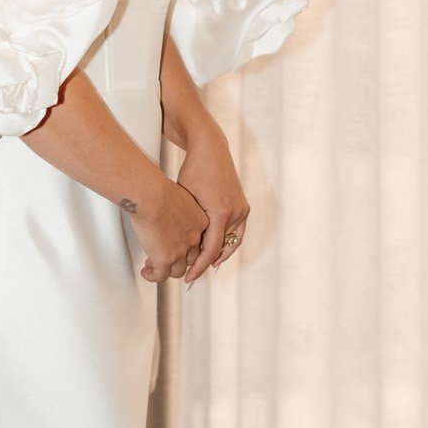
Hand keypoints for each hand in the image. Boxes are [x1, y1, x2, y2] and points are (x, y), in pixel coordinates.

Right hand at [128, 175, 208, 284]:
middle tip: (167, 257)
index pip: (199, 241)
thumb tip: (169, 207)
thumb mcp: (179, 196)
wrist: (150, 196)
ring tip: (153, 266)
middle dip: (179, 259)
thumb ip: (178, 207)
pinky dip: (153, 276)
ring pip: (177, 270)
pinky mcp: (165, 259)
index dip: (188, 245)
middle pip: (192, 258)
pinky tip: (146, 271)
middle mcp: (194, 239)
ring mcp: (181, 251)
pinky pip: (160, 276)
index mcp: (200, 222)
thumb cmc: (159, 190)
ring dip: (166, 270)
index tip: (179, 246)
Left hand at [175, 122, 249, 283]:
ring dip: (218, 255)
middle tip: (192, 276)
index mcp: (220, 211)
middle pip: (223, 248)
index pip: (211, 249)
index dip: (199, 266)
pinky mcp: (243, 206)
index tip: (189, 277)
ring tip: (202, 266)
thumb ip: (189, 222)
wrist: (211, 150)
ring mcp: (242, 209)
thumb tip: (183, 247)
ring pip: (231, 242)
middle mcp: (236, 212)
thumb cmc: (193, 170)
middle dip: (207, 263)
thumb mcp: (185, 197)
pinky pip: (237, 232)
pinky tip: (215, 253)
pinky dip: (226, 244)